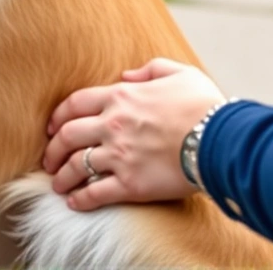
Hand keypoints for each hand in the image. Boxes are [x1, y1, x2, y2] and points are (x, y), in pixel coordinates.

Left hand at [42, 58, 227, 210]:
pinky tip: (74, 202)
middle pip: (67, 136)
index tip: (51, 128)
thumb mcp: (179, 73)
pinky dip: (80, 199)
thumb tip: (127, 77)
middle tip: (49, 160)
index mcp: (121, 97)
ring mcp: (120, 156)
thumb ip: (149, 70)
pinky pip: (95, 193)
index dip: (57, 117)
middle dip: (53, 149)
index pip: (74, 105)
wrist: (222, 140)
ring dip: (62, 176)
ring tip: (57, 184)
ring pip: (76, 166)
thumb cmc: (205, 106)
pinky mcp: (131, 184)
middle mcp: (113, 125)